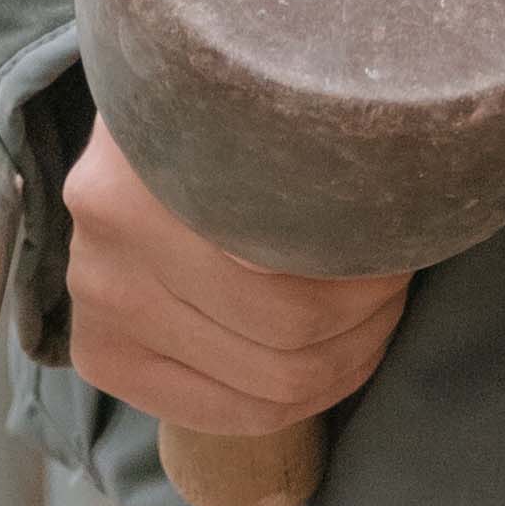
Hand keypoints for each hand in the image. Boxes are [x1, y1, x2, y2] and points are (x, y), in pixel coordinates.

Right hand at [65, 115, 411, 437]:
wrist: (127, 109)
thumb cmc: (208, 91)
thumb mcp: (246, 91)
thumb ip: (298, 133)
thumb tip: (408, 166)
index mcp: (135, 187)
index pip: (291, 283)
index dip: (370, 269)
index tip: (406, 237)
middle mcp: (105, 260)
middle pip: (284, 337)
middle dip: (368, 314)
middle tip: (400, 275)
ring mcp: (96, 317)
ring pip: (265, 388)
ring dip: (344, 357)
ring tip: (375, 311)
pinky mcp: (102, 360)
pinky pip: (225, 414)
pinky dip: (298, 399)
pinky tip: (330, 356)